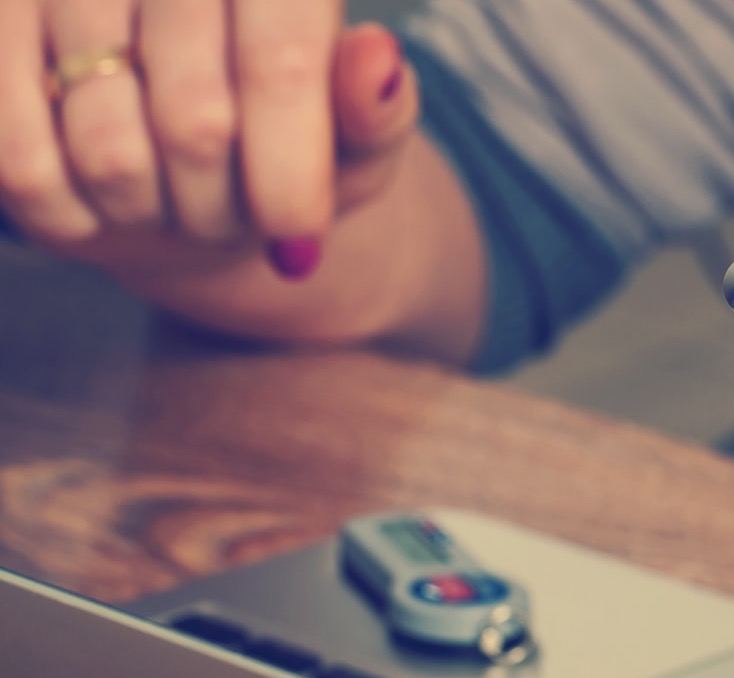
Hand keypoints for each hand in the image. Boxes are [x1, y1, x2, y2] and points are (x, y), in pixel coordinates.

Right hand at [0, 0, 416, 280]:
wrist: (180, 150)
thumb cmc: (284, 141)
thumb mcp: (354, 140)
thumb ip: (376, 111)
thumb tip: (377, 59)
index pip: (279, 64)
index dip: (289, 171)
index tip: (298, 240)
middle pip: (196, 122)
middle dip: (223, 207)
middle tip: (231, 215)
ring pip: (110, 152)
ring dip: (151, 213)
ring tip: (170, 197)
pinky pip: (22, 162)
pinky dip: (70, 213)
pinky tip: (100, 200)